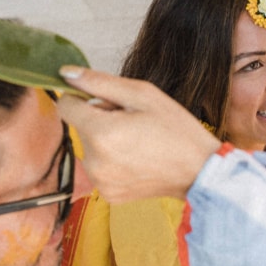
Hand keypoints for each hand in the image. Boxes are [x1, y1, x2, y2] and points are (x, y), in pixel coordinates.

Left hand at [56, 68, 220, 202]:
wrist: (199, 171)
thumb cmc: (176, 130)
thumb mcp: (142, 95)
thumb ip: (99, 82)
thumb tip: (66, 72)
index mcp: (102, 132)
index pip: (66, 106)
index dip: (83, 98)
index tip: (106, 102)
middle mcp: (94, 161)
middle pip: (80, 127)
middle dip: (99, 120)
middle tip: (133, 123)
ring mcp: (100, 180)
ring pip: (89, 149)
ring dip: (104, 142)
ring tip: (137, 143)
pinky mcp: (107, 193)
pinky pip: (98, 168)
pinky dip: (112, 162)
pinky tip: (136, 161)